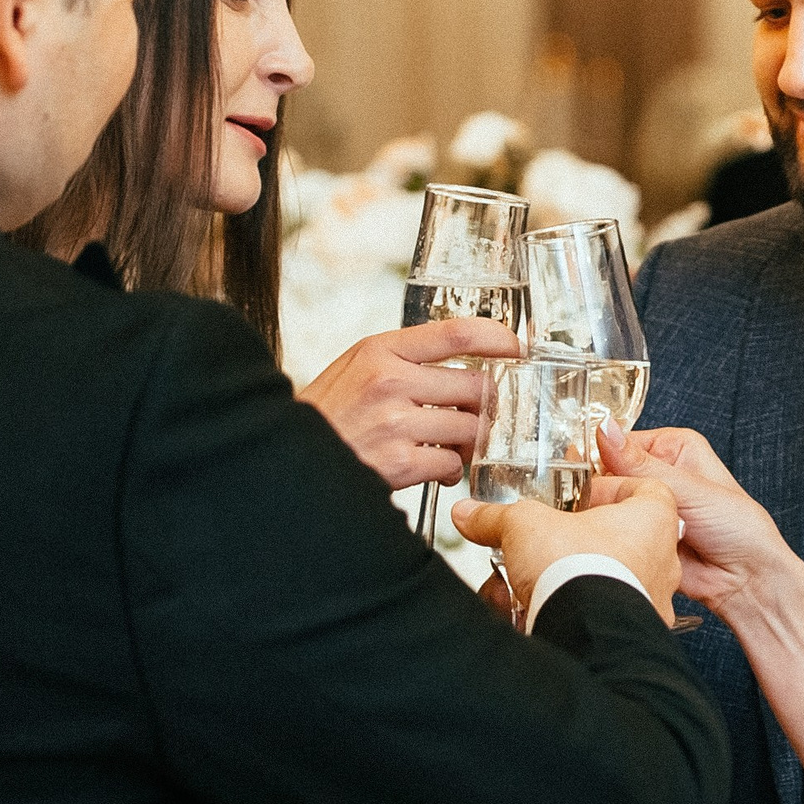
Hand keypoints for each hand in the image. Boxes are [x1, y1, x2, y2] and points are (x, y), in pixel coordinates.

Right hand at [298, 320, 520, 488]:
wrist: (288, 460)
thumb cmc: (326, 415)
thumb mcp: (355, 367)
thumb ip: (403, 359)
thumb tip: (461, 366)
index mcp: (380, 350)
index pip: (456, 333)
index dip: (497, 338)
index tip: (516, 347)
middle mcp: (390, 380)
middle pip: (476, 386)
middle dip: (484, 407)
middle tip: (475, 418)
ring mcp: (395, 422)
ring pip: (470, 428)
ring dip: (467, 443)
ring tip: (449, 447)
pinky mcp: (399, 462)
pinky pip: (451, 463)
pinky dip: (450, 471)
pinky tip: (433, 469)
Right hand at [451, 476, 683, 626]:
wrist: (584, 632)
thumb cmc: (578, 569)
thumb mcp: (525, 525)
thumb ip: (496, 517)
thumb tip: (470, 514)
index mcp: (653, 521)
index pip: (645, 489)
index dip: (610, 487)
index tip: (582, 495)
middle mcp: (662, 562)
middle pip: (620, 539)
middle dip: (574, 543)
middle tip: (546, 543)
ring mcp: (653, 602)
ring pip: (607, 581)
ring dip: (565, 580)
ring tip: (526, 583)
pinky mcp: (633, 635)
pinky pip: (601, 617)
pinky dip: (568, 613)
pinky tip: (532, 613)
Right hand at [599, 423, 799, 621]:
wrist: (745, 578)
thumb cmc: (737, 527)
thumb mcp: (690, 488)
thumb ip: (642, 464)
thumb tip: (606, 431)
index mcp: (673, 448)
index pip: (620, 444)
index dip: (602, 458)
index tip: (589, 473)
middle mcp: (657, 473)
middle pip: (608, 474)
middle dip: (607, 491)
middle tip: (618, 506)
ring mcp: (646, 505)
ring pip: (606, 504)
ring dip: (610, 515)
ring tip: (627, 525)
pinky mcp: (638, 534)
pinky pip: (610, 531)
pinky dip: (611, 537)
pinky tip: (622, 541)